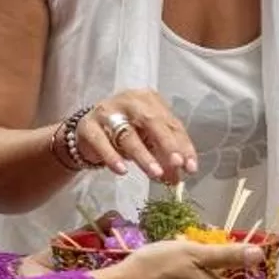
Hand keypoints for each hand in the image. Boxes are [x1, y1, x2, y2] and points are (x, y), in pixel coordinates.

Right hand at [73, 87, 197, 182]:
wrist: (87, 131)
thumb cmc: (124, 132)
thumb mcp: (147, 141)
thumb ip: (163, 156)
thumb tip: (178, 178)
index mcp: (149, 100)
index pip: (171, 123)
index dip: (183, 145)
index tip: (191, 167)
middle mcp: (129, 100)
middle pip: (152, 122)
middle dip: (167, 144)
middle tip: (177, 164)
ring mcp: (107, 112)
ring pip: (128, 135)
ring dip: (144, 156)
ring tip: (155, 173)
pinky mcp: (88, 126)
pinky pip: (102, 143)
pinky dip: (113, 157)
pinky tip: (122, 171)